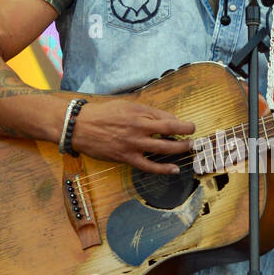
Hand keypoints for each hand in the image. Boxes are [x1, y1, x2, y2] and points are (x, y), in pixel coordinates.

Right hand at [69, 96, 193, 173]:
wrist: (80, 126)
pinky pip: (149, 165)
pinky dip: (163, 168)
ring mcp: (133, 144)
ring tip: (188, 148)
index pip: (166, 117)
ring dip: (179, 148)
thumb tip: (165, 119)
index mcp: (138, 112)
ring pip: (163, 148)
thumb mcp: (125, 105)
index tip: (187, 125)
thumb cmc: (102, 114)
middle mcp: (138, 127)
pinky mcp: (127, 157)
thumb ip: (145, 111)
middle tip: (193, 136)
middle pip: (170, 130)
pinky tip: (174, 169)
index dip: (180, 122)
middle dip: (186, 134)